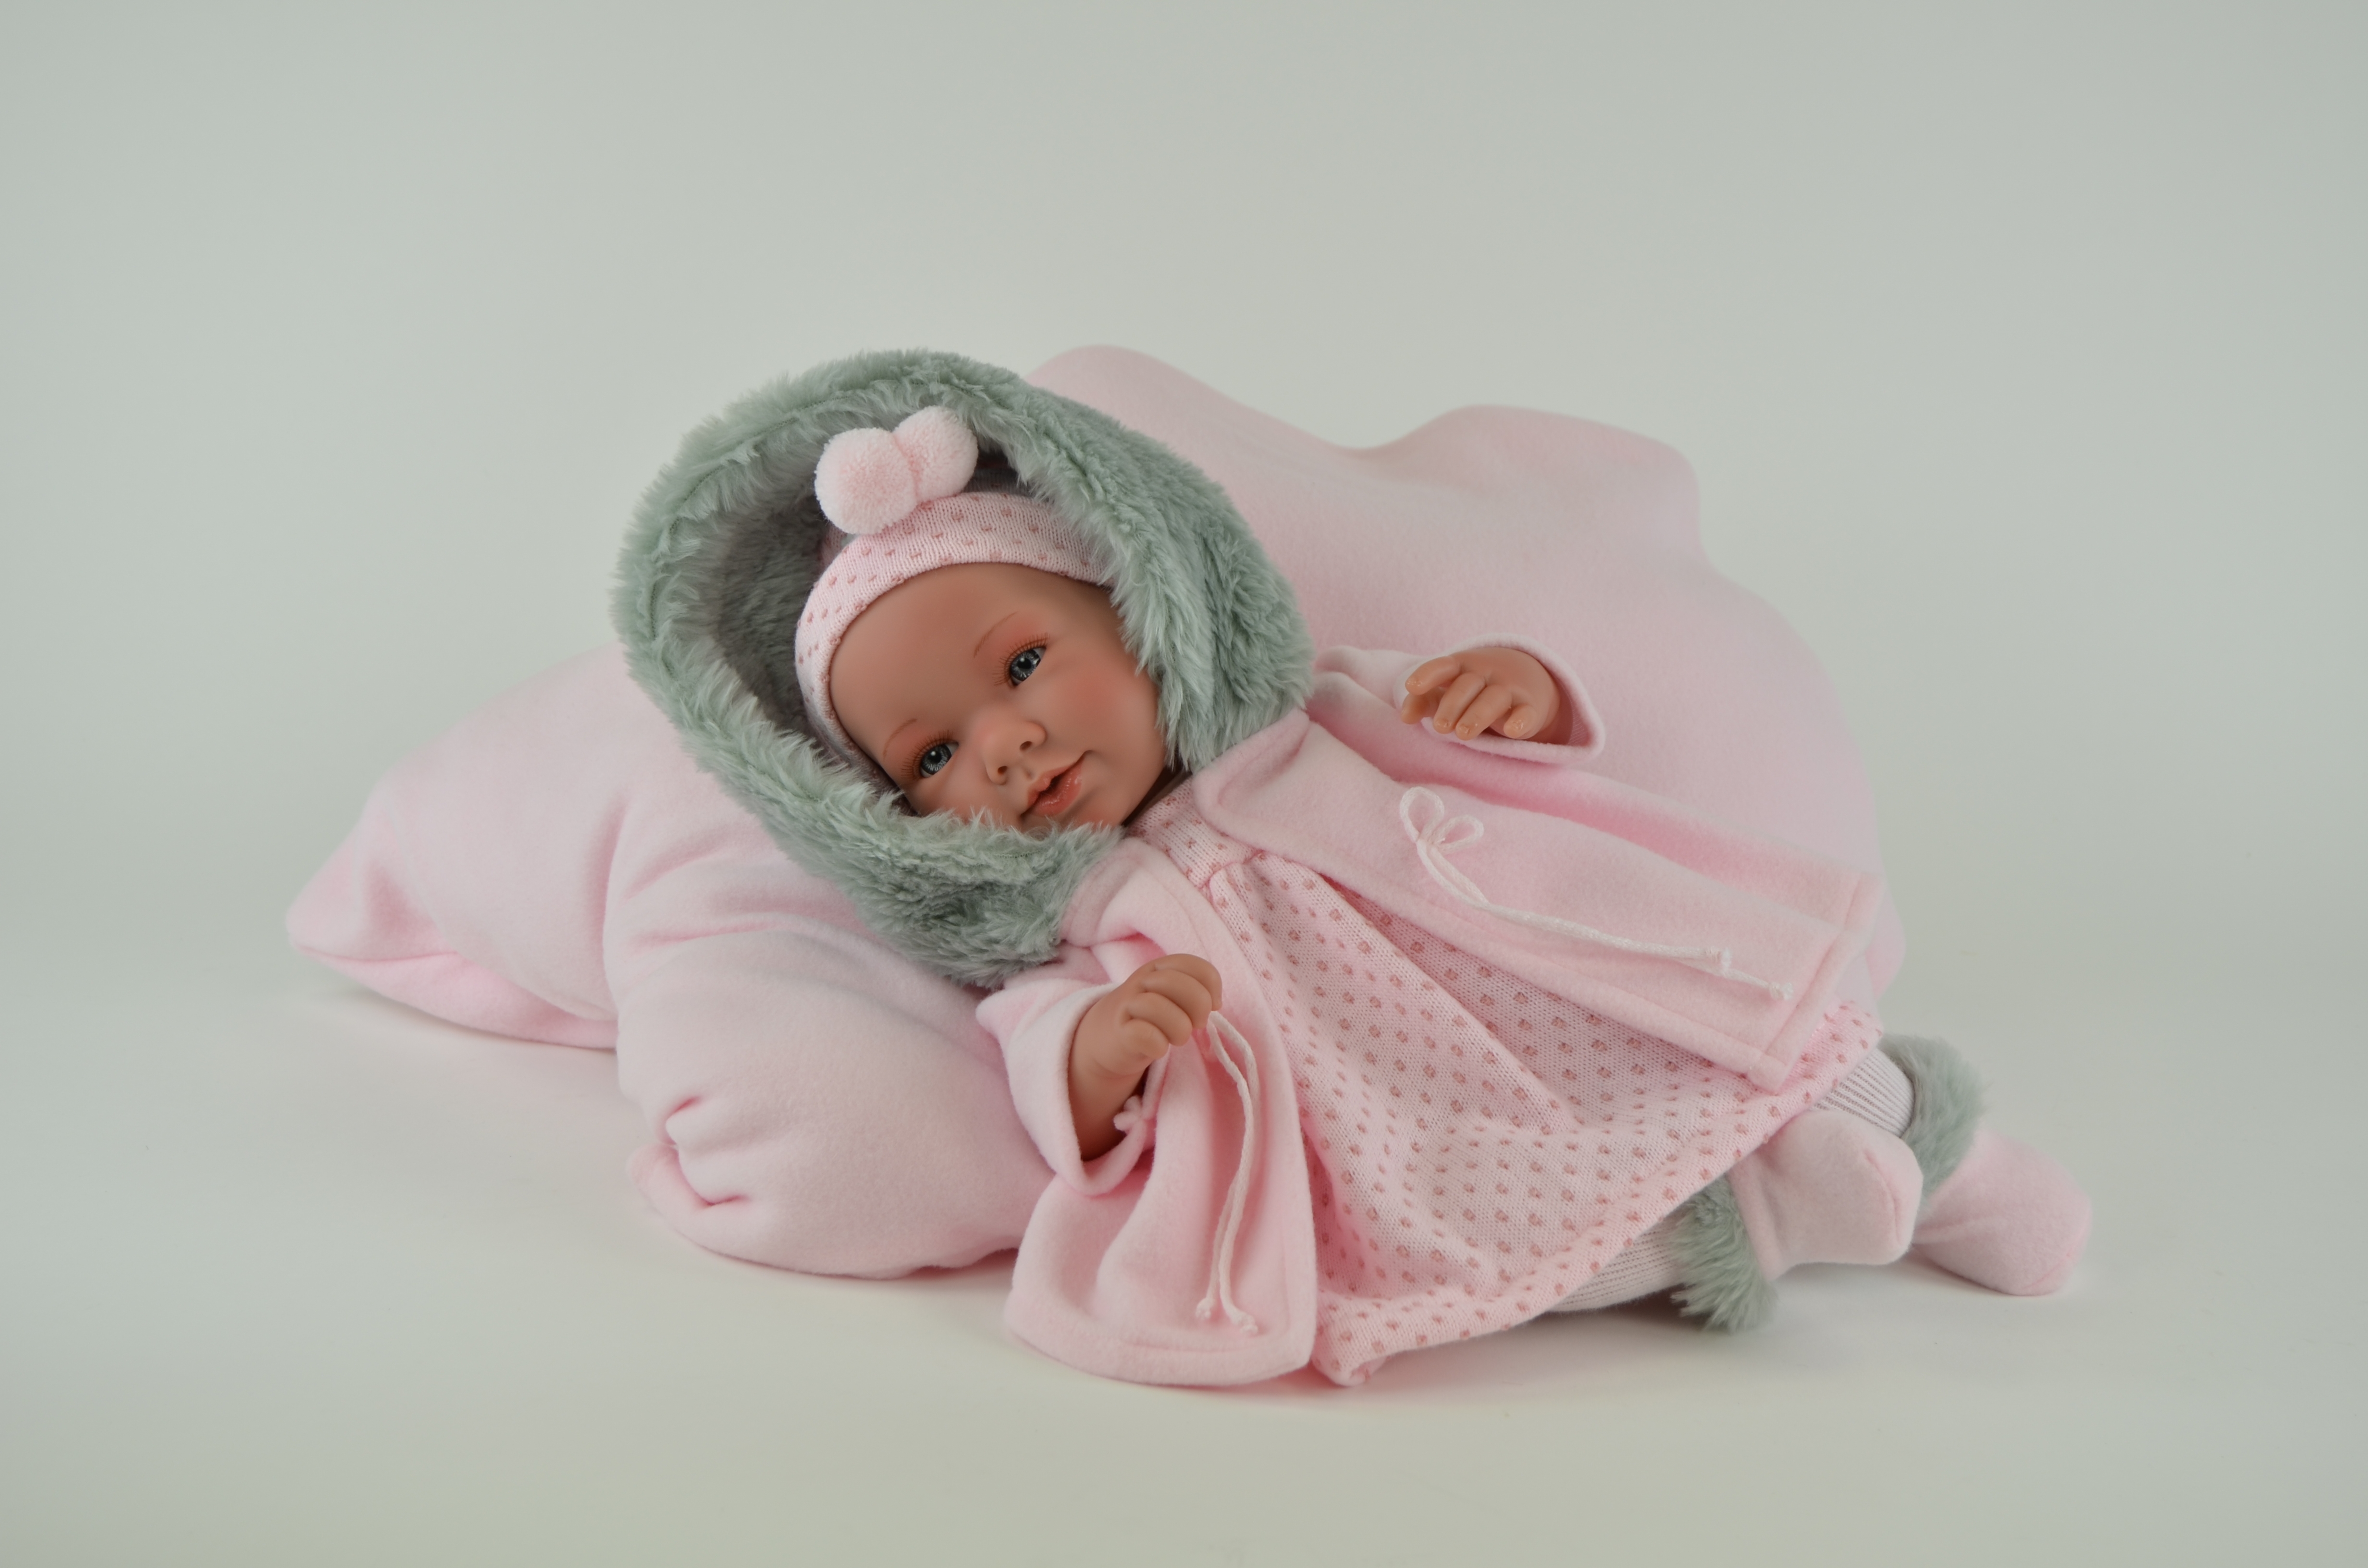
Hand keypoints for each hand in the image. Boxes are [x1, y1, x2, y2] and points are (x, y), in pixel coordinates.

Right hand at [1070, 955, 1222, 1158]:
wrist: (1109, 1039)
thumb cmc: (1152, 1018)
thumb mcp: (1172, 997)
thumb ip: (1195, 992)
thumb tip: (1215, 1003)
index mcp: (1159, 968)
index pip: (1194, 965)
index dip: (1211, 986)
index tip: (1214, 1005)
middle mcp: (1141, 981)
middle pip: (1177, 983)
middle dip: (1198, 1006)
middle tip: (1198, 1024)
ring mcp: (1127, 1005)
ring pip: (1156, 1006)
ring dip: (1179, 1028)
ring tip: (1178, 1038)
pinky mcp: (1119, 1032)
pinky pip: (1143, 1035)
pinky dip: (1158, 1045)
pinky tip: (1159, 1049)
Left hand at [1401, 647, 1568, 743]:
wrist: (1526, 680)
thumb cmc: (1475, 690)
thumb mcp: (1449, 691)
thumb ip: (1425, 701)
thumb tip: (1404, 717)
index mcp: (1462, 667)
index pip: (1443, 666)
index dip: (1427, 674)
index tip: (1412, 686)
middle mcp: (1485, 674)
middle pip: (1467, 685)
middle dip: (1451, 704)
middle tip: (1439, 727)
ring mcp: (1509, 689)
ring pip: (1494, 698)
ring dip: (1477, 715)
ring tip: (1461, 734)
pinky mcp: (1530, 708)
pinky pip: (1526, 712)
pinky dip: (1520, 720)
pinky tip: (1511, 731)